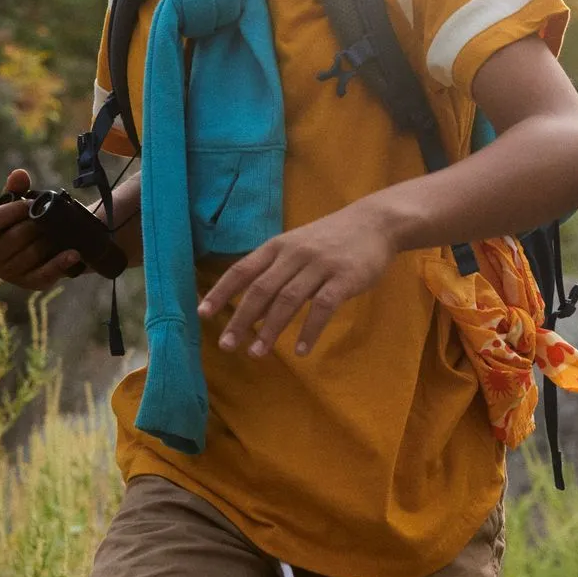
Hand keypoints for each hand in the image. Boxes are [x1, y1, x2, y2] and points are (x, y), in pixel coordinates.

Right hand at [0, 168, 84, 289]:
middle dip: (34, 226)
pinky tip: (73, 254)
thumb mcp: (18, 204)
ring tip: (61, 232)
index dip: (10, 212)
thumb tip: (19, 174)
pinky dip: (60, 263)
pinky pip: (45, 274)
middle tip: (50, 218)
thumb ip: (16, 188)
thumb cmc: (24, 221)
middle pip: (13, 239)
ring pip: (31, 255)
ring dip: (49, 241)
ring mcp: (8, 274)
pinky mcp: (30, 284)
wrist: (46, 244)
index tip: (29, 204)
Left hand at [198, 200, 398, 357]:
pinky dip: (309, 330)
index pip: (242, 269)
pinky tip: (300, 350)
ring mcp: (320, 265)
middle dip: (241, 319)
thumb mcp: (297, 248)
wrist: (375, 223)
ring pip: (288, 299)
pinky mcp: (344, 278)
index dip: (221, 292)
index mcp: (278, 246)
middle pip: (261, 289)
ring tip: (257, 353)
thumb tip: (251, 311)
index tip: (202, 315)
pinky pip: (323, 307)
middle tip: (226, 345)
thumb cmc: (331, 239)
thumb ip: (275, 275)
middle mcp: (294, 254)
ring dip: (270, 329)